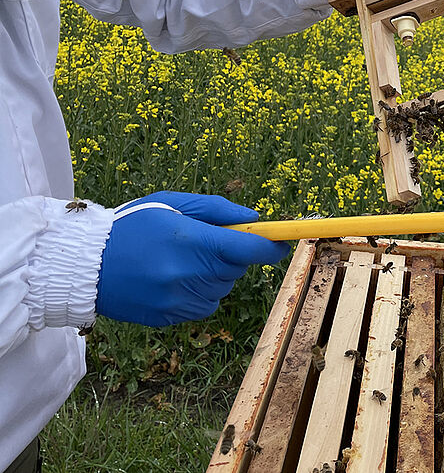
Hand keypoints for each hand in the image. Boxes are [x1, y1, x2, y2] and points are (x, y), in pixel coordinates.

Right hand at [95, 192, 289, 326]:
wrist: (84, 264)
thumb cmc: (132, 226)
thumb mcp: (172, 205)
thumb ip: (217, 210)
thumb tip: (256, 220)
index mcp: (192, 242)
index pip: (250, 249)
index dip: (271, 246)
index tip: (281, 242)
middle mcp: (188, 274)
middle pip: (237, 269)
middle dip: (232, 255)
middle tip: (205, 243)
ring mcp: (179, 300)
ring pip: (222, 288)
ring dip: (214, 275)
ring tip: (181, 260)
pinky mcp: (170, 317)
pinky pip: (204, 305)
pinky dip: (200, 292)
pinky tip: (173, 279)